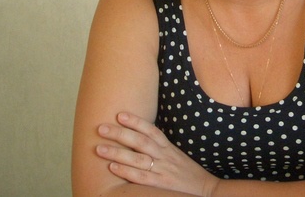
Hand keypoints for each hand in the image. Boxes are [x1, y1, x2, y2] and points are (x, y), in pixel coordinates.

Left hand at [96, 112, 219, 195]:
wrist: (205, 189)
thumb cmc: (186, 173)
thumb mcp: (174, 156)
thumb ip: (159, 148)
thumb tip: (138, 138)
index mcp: (168, 148)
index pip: (151, 130)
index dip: (136, 121)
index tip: (120, 114)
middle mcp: (164, 156)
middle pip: (140, 141)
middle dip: (119, 133)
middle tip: (100, 128)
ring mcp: (162, 170)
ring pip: (137, 158)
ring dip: (117, 152)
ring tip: (99, 148)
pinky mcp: (161, 184)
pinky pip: (141, 177)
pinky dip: (126, 171)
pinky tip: (112, 168)